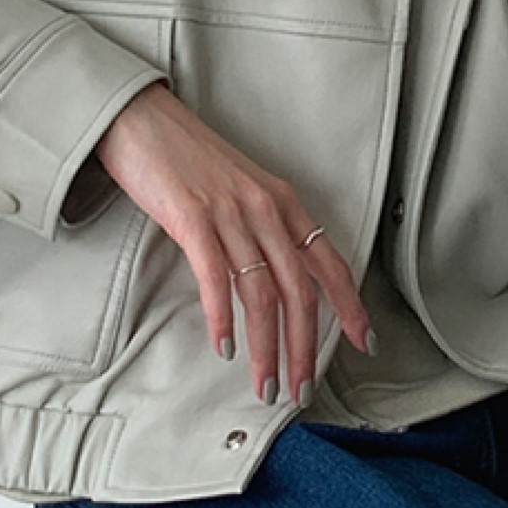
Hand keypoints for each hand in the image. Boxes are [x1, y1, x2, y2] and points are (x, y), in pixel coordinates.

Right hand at [90, 81, 371, 405]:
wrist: (143, 120)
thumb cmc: (188, 158)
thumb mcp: (242, 190)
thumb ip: (264, 229)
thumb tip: (277, 280)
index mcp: (284, 202)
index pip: (330, 263)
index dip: (350, 306)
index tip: (364, 343)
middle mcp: (266, 208)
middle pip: (300, 290)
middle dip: (304, 347)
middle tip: (302, 387)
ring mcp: (231, 213)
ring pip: (262, 293)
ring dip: (267, 346)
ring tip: (264, 382)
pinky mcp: (193, 218)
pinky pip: (217, 277)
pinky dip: (224, 317)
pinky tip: (225, 345)